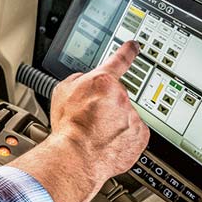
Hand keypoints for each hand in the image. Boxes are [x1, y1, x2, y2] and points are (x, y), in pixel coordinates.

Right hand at [12, 41, 149, 201]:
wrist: (78, 155)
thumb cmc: (68, 126)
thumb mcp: (61, 92)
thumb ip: (77, 80)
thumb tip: (85, 80)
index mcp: (102, 81)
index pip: (119, 61)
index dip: (127, 52)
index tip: (133, 46)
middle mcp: (121, 96)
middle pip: (116, 97)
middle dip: (106, 106)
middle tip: (91, 120)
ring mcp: (132, 116)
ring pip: (125, 116)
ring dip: (114, 124)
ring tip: (96, 135)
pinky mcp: (140, 135)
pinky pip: (133, 133)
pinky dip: (123, 139)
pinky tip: (108, 143)